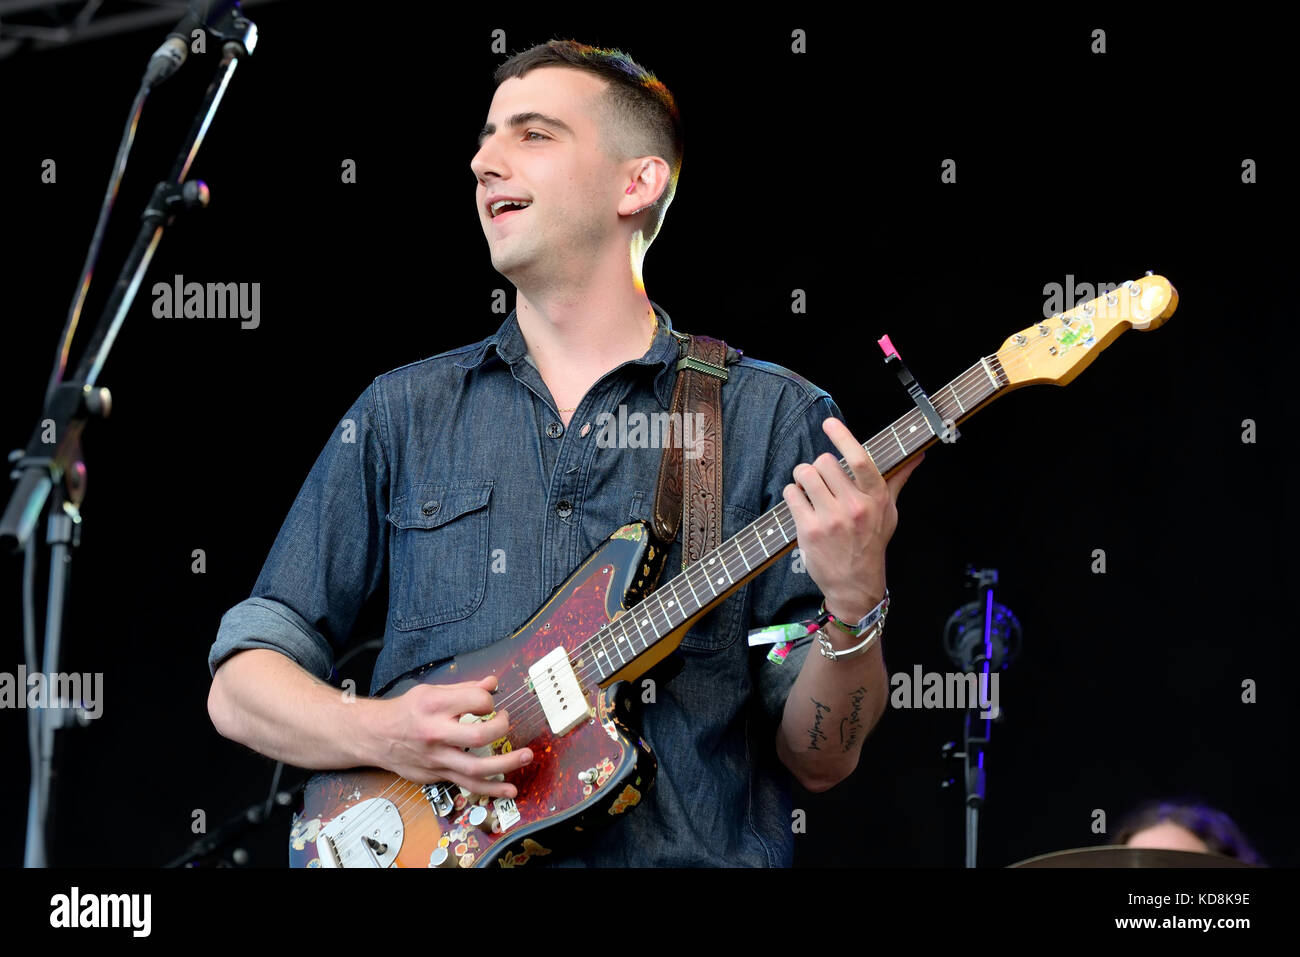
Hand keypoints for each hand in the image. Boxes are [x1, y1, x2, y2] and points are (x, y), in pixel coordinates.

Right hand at [361, 675, 532, 797]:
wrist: (375, 736)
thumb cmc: (405, 711)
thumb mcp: (431, 691)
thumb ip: (464, 689)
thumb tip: (492, 684)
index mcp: (435, 706)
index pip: (476, 701)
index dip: (489, 701)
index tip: (489, 703)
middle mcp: (435, 733)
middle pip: (479, 735)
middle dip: (502, 728)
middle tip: (508, 722)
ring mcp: (436, 758)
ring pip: (476, 768)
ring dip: (506, 764)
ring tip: (526, 757)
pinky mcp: (436, 775)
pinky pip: (466, 785)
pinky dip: (490, 790)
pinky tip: (508, 789)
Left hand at [782, 418, 922, 621]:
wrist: (855, 584)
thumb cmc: (871, 543)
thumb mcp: (889, 512)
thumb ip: (898, 479)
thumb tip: (917, 456)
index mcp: (875, 498)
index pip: (861, 459)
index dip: (843, 437)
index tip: (829, 424)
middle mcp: (855, 507)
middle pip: (824, 462)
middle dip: (818, 467)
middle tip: (821, 480)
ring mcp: (831, 519)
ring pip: (805, 474)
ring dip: (802, 478)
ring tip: (809, 490)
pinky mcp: (810, 530)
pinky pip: (791, 494)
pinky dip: (792, 495)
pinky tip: (801, 505)